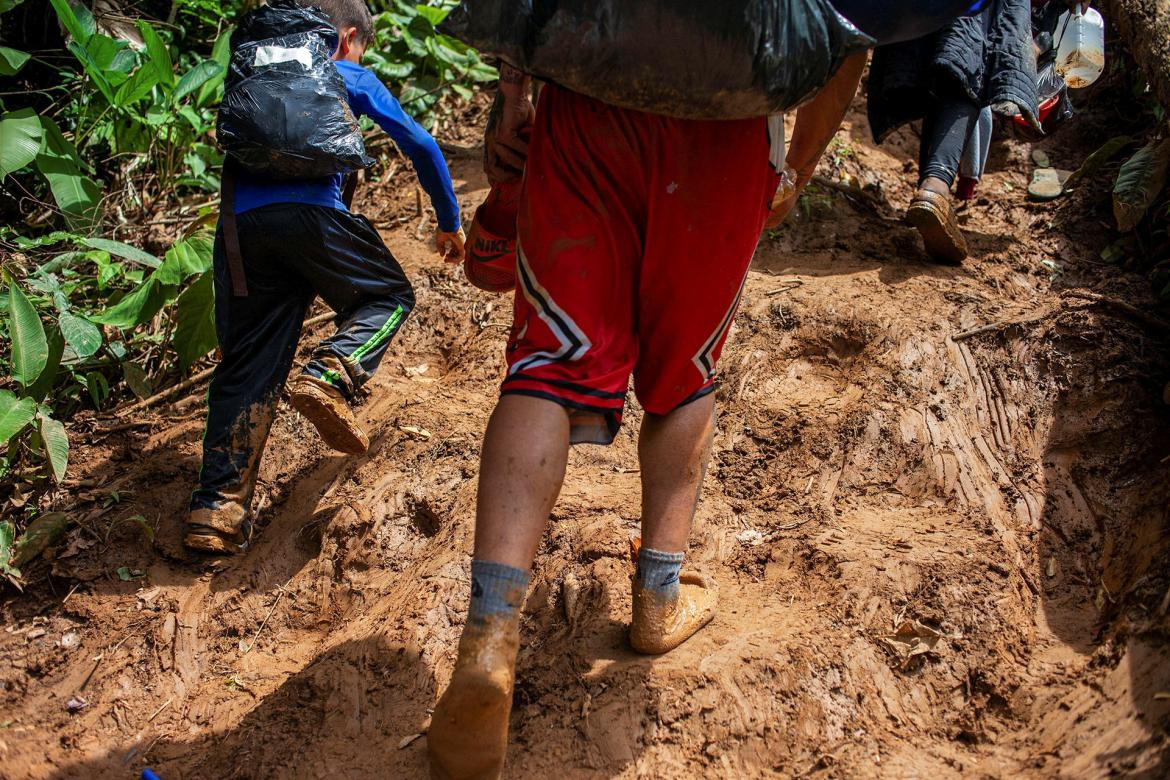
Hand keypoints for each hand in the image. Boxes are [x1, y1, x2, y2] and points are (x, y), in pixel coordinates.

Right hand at [436, 227, 465, 263]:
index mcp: (456, 240)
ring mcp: (462, 244)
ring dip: (453, 260)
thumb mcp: (440, 239)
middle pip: (458, 254)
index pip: (455, 250)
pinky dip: (455, 259)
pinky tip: (448, 258)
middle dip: (452, 259)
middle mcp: (460, 243)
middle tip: (445, 260)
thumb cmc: (444, 229)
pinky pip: (461, 256)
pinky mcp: (463, 246)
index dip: (450, 255)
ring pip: (461, 257)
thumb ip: (440, 247)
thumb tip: (442, 255)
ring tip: (446, 260)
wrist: (448, 224)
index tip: (445, 257)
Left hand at [484, 62, 534, 184]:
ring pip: (503, 163)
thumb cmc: (519, 110)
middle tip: (521, 177)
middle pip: (490, 169)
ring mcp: (494, 138)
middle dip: (505, 178)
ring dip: (517, 167)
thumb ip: (521, 146)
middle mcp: (489, 142)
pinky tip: (535, 152)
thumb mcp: (519, 132)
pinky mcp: (503, 132)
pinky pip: (515, 149)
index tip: (512, 183)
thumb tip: (533, 162)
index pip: (488, 168)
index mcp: (490, 143)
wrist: (514, 90)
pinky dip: (526, 153)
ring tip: (530, 166)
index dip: (497, 179)